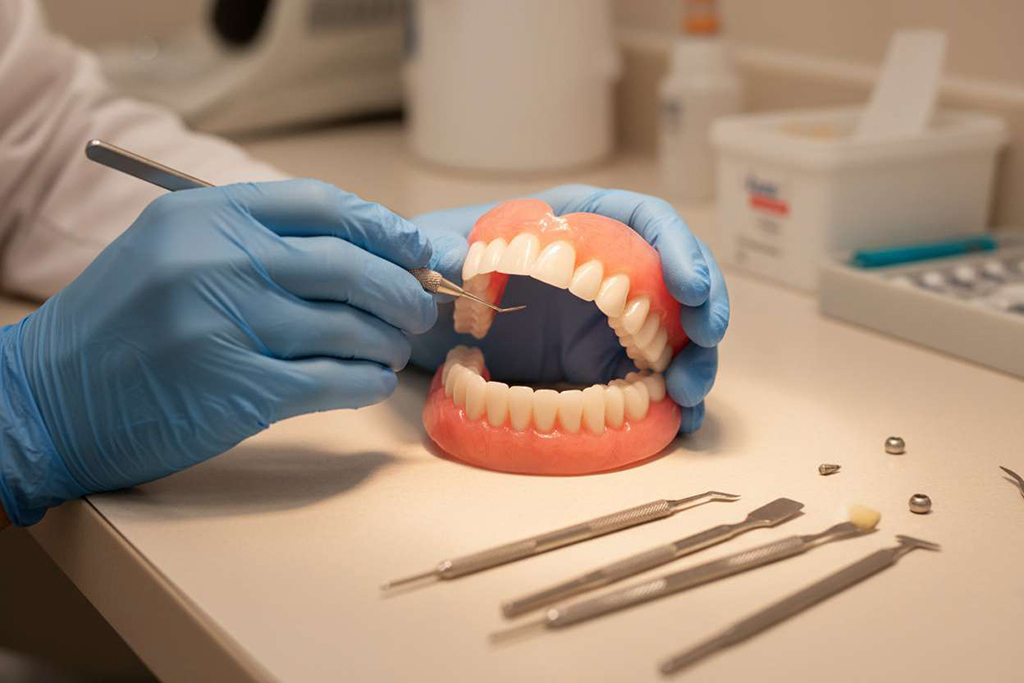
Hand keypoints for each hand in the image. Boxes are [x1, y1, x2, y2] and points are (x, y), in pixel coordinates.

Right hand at [0, 180, 435, 525]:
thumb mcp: (173, 250)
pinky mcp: (237, 389)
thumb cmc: (121, 322)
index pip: (323, 206)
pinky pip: (331, 379)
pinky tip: (371, 381)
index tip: (420, 249)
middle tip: (419, 308)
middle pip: (349, 266)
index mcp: (205, 215)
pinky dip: (364, 381)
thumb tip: (363, 251)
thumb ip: (256, 242)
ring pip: (348, 327)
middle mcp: (217, 261)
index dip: (385, 228)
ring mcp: (227, 325)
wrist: (46, 397)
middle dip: (402, 290)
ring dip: (387, 341)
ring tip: (393, 348)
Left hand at [411, 184, 728, 433]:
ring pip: (674, 331)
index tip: (688, 287)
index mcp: (576, 221)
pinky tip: (678, 420)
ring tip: (688, 394)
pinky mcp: (600, 360)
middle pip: (675, 277)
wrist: (424, 315)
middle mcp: (603, 264)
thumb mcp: (432, 249)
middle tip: (705, 341)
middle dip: (703, 308)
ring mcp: (606, 315)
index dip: (677, 248)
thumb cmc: (434, 264)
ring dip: (694, 360)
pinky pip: (650, 375)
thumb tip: (460, 259)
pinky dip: (669, 398)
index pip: (643, 220)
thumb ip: (442, 247)